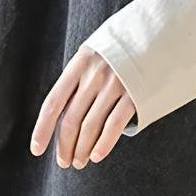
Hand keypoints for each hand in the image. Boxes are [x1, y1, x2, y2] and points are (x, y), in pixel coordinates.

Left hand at [29, 45, 136, 168]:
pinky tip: (97, 155)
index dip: (43, 129)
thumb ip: (79, 80)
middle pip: (71, 119)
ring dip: (83, 149)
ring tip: (80, 161)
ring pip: (91, 126)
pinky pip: (114, 125)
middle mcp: (94, 75)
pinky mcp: (135, 94)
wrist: (158, 33)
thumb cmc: (121, 49)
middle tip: (65, 162)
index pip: (53, 102)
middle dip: (65, 146)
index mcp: (79, 64)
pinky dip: (104, 144)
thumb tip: (62, 115)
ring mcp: (115, 84)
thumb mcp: (94, 55)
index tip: (37, 149)